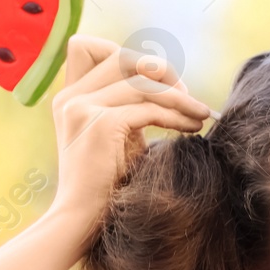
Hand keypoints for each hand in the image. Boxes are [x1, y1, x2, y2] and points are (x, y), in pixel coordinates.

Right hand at [44, 34, 213, 238]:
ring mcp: (82, 109)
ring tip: (201, 115)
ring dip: (180, 96)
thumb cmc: (105, 186)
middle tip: (186, 98)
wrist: (82, 223)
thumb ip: (126, 105)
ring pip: (143, 82)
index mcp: (69, 97)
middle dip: (162, 72)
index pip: (87, 46)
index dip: (124, 55)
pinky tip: (192, 128)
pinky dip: (177, 116)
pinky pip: (149, 108)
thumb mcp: (115, 135)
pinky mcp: (101, 125)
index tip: (156, 81)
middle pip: (123, 56)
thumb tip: (165, 77)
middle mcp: (70, 97)